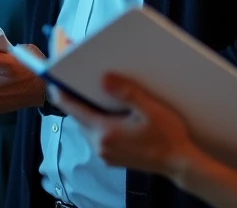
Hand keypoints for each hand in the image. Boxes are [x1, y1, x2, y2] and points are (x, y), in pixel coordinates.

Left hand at [50, 72, 209, 181]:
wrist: (180, 164)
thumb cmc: (168, 137)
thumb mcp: (150, 109)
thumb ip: (126, 93)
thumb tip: (104, 77)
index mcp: (105, 132)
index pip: (71, 107)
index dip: (60, 88)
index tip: (56, 72)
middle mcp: (99, 145)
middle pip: (76, 115)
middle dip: (76, 95)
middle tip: (81, 74)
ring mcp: (104, 153)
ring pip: (85, 124)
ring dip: (88, 108)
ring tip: (97, 90)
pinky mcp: (110, 157)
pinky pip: (95, 134)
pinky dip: (97, 120)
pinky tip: (110, 110)